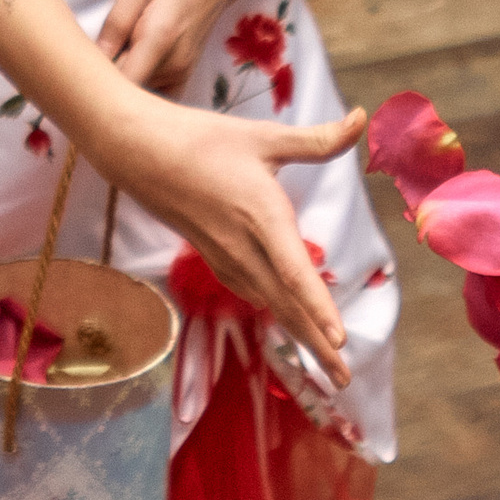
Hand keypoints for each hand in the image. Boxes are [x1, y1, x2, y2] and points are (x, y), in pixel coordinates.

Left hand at [97, 0, 257, 94]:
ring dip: (119, 81)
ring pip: (136, 94)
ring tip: (111, 55)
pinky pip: (152, 96)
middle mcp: (172, 66)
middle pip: (125, 93)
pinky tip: (127, 68)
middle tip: (89, 59)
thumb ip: (117, 19)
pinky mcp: (181, 78)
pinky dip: (137, 88)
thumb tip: (96, 56)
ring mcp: (179, 75)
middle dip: (104, 83)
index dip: (95, 87)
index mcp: (159, 39)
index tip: (78, 75)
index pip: (120, 86)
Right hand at [110, 100, 366, 386]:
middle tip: (343, 379)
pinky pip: (250, 290)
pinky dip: (273, 310)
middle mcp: (243, 246)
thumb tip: (362, 119)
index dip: (317, 307)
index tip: (339, 340)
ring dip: (298, 333)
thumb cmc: (200, 138)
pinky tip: (285, 320)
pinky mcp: (214, 255)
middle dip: (316, 343)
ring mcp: (225, 255)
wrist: (137, 152)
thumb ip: (317, 138)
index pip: (294, 272)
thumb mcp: (263, 136)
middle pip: (285, 304)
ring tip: (325, 363)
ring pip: (268, 302)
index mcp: (260, 216)